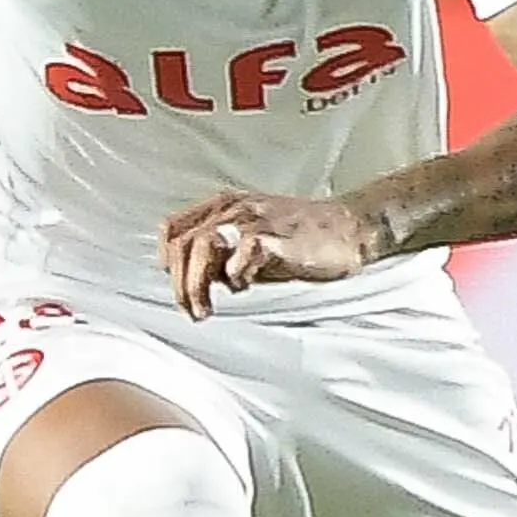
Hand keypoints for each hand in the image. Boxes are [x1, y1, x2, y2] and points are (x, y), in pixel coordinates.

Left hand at [159, 191, 379, 316]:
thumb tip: (197, 281)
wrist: (348, 229)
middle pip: (184, 242)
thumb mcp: (251, 240)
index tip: (174, 284)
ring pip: (203, 246)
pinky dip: (235, 276)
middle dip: (180, 283)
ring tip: (205, 310)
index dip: (167, 258)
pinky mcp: (275, 237)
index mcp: (225, 205)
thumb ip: (223, 254)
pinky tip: (245, 288)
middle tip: (191, 311)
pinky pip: (240, 255)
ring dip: (197, 284)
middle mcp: (234, 208)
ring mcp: (254, 220)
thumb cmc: (300, 239)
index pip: (174, 227)